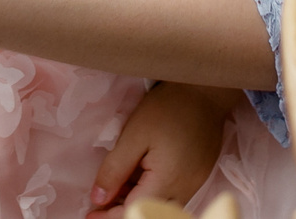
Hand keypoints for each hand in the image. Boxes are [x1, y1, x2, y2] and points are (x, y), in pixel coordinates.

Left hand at [89, 82, 236, 214]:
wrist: (206, 88)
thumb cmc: (168, 107)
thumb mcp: (134, 135)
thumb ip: (115, 169)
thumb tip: (98, 199)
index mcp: (168, 181)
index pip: (134, 210)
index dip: (109, 216)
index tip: (90, 214)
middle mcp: (185, 189)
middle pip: (150, 211)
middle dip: (122, 211)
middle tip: (99, 205)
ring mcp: (195, 182)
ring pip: (162, 204)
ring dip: (138, 201)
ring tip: (116, 190)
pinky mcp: (199, 174)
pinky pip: (173, 193)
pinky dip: (153, 192)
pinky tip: (139, 179)